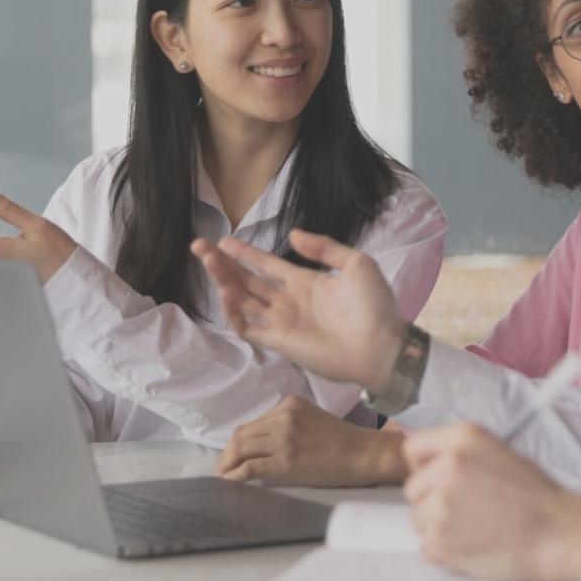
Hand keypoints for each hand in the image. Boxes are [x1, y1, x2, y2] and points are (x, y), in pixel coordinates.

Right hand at [190, 229, 403, 391]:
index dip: (245, 253)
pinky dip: (234, 313)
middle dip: (223, 264)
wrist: (381, 346)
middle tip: (200, 246)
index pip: (266, 265)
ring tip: (207, 261)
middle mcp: (288, 301)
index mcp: (305, 281)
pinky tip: (226, 294)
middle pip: (248, 280)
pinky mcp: (280, 342)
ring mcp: (282, 322)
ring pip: (243, 300)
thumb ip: (324, 247)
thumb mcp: (356, 263)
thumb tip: (292, 235)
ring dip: (223, 281)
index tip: (223, 240)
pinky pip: (248, 328)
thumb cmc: (374, 306)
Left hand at [217, 397, 407, 486]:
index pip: (253, 423)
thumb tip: (260, 445)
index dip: (239, 441)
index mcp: (290, 405)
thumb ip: (286, 424)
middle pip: (243, 435)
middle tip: (222, 468)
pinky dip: (235, 474)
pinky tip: (230, 481)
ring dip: (228, 463)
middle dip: (228, 453)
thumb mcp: (311, 419)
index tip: (232, 455)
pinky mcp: (286, 459)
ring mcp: (284, 438)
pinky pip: (250, 466)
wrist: (363, 454)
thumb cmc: (342, 441)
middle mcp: (284, 417)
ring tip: (224, 475)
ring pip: (242, 448)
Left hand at [403, 423, 580, 580]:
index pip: (413, 449)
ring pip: (418, 520)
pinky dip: (446, 553)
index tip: (433, 480)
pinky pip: (427, 548)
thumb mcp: (499, 453)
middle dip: (433, 503)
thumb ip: (461, 455)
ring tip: (476, 529)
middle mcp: (448, 464)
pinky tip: (474, 545)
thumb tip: (432, 464)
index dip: (423, 467)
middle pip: (413, 489)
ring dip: (439, 529)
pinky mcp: (440, 537)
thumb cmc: (538, 499)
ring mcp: (441, 501)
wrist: (559, 533)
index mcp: (462, 438)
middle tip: (467, 512)